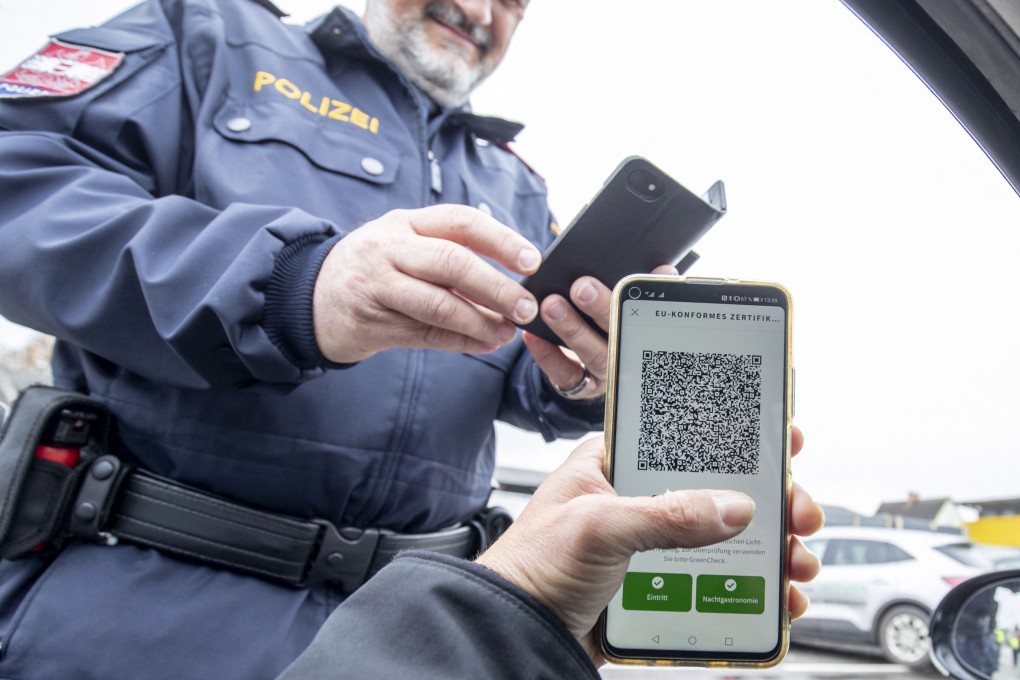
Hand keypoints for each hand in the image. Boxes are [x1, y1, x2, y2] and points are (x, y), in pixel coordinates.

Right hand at [313, 205, 541, 362]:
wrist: (311, 299)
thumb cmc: (374, 269)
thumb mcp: (404, 246)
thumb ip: (450, 256)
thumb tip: (512, 279)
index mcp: (406, 223)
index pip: (461, 221)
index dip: (501, 240)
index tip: (533, 260)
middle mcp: (389, 249)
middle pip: (452, 262)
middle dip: (496, 287)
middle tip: (527, 307)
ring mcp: (377, 286)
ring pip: (439, 304)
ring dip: (480, 322)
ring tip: (507, 332)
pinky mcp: (373, 323)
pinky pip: (427, 334)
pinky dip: (461, 341)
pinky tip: (484, 343)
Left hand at [476, 426, 823, 664]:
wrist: (514, 633)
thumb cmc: (531, 567)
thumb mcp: (598, 527)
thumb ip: (665, 515)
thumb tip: (732, 506)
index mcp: (617, 465)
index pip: (688, 436)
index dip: (739, 436)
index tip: (784, 438)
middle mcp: (640, 500)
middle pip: (721, 491)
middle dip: (769, 502)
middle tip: (800, 514)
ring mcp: (653, 545)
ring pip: (727, 539)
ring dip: (770, 549)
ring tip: (797, 563)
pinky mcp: (660, 586)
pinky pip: (716, 583)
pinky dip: (751, 591)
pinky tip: (775, 598)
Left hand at [522, 264, 678, 399]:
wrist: (598, 364)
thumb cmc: (616, 323)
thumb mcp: (636, 307)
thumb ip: (649, 290)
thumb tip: (663, 269)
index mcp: (647, 335)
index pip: (650, 318)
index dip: (646, 301)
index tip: (631, 279)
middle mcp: (629, 358)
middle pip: (619, 336)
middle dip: (601, 310)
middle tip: (581, 287)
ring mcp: (605, 376)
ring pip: (591, 355)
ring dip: (571, 330)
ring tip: (551, 306)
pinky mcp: (581, 388)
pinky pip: (565, 375)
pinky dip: (547, 355)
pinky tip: (532, 335)